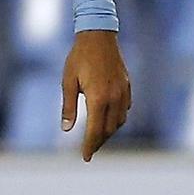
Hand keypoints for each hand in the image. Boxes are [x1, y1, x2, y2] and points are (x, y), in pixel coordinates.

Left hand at [62, 28, 130, 159]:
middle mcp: (114, 99)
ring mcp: (123, 93)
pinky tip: (108, 120)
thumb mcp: (67, 82)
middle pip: (108, 130)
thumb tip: (66, 129)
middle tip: (89, 150)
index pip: (94, 131)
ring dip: (108, 132)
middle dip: (98, 142)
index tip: (85, 157)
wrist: (98, 37)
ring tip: (97, 137)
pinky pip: (124, 110)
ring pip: (119, 122)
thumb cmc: (78, 58)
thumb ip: (68, 106)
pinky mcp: (127, 87)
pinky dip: (117, 119)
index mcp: (98, 99)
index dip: (89, 146)